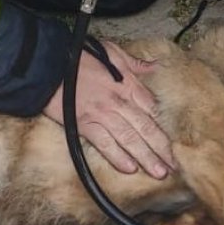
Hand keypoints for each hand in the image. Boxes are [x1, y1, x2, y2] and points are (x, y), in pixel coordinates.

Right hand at [43, 40, 176, 179]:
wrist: (48, 65)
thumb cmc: (79, 57)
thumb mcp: (111, 51)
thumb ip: (135, 63)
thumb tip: (155, 66)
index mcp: (127, 84)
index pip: (152, 108)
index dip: (164, 126)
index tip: (174, 142)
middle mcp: (119, 101)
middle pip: (146, 128)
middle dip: (162, 149)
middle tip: (174, 166)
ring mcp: (103, 115)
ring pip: (130, 139)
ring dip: (146, 157)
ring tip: (159, 173)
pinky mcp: (85, 124)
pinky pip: (105, 144)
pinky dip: (117, 157)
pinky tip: (130, 169)